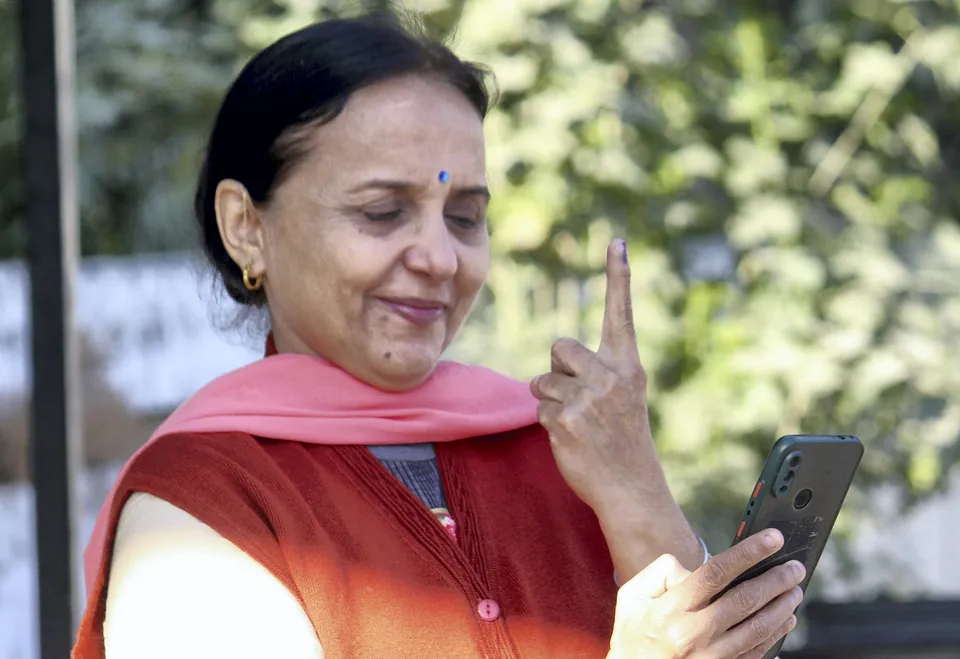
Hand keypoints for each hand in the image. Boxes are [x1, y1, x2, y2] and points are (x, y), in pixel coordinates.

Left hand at [530, 238, 659, 510]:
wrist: (631, 488)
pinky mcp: (566, 418)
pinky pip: (539, 408)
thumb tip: (556, 357)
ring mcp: (589, 397)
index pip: (621, 313)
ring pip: (543, 380)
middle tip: (579, 399)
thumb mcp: (623, 398)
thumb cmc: (622, 442)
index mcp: (628, 366)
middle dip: (558, 369)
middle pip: (559, 346)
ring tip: (578, 424)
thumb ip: (598, 372)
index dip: (618, 277)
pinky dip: (549, 424)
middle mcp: (611, 375)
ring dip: (551, 400)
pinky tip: (572, 439)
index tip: (616, 241)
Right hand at [609, 529, 803, 658]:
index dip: (748, 553)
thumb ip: (661, 572)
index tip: (772, 539)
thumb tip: (693, 569)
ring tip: (795, 589)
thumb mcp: (632, 597)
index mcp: (671, 608)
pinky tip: (785, 620)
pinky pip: (755, 653)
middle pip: (744, 600)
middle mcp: (693, 634)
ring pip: (756, 629)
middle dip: (775, 580)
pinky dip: (775, 635)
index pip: (716, 573)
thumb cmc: (632, 634)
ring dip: (781, 607)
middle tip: (795, 567)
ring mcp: (709, 658)